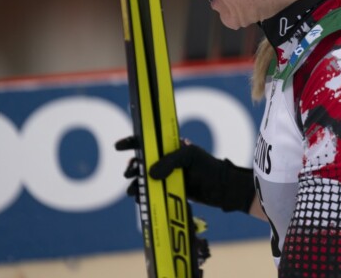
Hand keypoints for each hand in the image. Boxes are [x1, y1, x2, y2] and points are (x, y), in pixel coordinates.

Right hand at [115, 136, 254, 212]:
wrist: (222, 189)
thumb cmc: (208, 168)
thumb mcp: (190, 158)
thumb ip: (170, 162)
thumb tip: (149, 174)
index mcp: (170, 147)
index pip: (147, 140)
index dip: (131, 142)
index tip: (118, 146)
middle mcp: (165, 160)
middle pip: (141, 161)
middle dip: (131, 166)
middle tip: (129, 173)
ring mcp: (166, 175)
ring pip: (143, 178)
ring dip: (135, 183)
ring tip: (133, 191)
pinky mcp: (168, 190)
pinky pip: (150, 191)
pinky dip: (143, 195)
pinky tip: (140, 199)